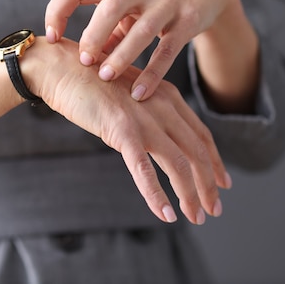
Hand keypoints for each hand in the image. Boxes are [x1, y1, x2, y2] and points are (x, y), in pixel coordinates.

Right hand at [26, 37, 231, 224]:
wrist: (61, 67)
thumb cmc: (92, 81)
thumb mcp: (132, 93)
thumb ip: (149, 112)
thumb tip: (159, 141)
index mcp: (168, 95)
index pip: (201, 134)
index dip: (215, 161)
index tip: (223, 183)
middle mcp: (163, 106)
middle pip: (197, 152)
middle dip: (209, 184)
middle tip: (214, 209)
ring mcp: (144, 118)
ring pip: (179, 164)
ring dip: (190, 195)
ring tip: (196, 217)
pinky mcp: (122, 130)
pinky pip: (145, 170)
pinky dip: (157, 195)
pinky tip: (165, 214)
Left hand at [44, 0, 239, 100]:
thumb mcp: (129, 5)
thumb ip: (108, 30)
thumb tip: (85, 61)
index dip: (58, 10)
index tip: (53, 37)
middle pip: (110, 7)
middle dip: (93, 36)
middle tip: (85, 63)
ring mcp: (166, 3)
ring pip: (141, 30)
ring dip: (121, 57)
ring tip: (106, 78)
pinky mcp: (188, 20)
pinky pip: (168, 50)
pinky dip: (152, 74)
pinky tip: (139, 94)